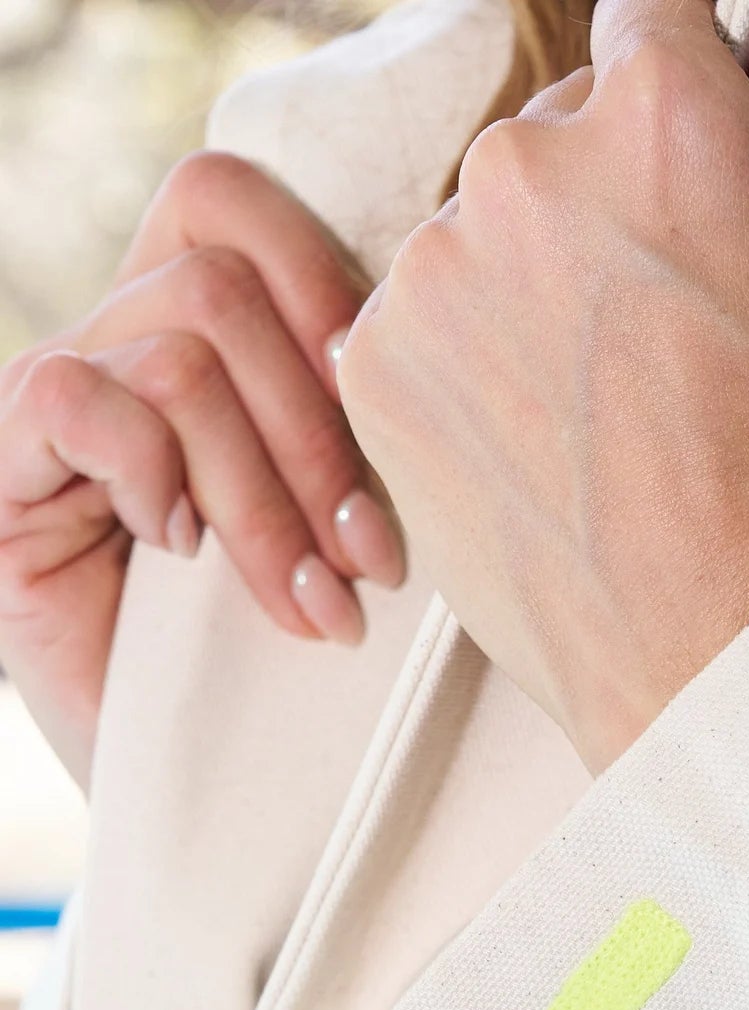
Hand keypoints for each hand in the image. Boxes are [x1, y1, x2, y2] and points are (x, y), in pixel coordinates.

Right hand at [0, 150, 405, 789]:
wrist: (197, 796)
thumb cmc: (286, 666)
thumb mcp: (342, 530)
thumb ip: (354, 433)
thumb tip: (430, 370)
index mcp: (191, 332)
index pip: (229, 200)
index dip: (321, 278)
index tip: (397, 413)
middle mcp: (111, 346)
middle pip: (220, 283)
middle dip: (319, 437)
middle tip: (371, 565)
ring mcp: (50, 407)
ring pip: (176, 360)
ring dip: (264, 496)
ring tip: (307, 606)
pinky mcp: (3, 476)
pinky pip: (74, 400)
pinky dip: (151, 477)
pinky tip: (180, 556)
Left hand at [336, 0, 748, 776]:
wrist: (721, 664)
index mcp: (662, 121)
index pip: (652, 21)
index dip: (682, 108)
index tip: (696, 180)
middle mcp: (524, 167)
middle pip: (557, 129)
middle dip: (608, 200)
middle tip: (670, 336)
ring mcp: (432, 271)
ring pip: (481, 227)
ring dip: (528, 283)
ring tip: (606, 409)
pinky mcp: (374, 368)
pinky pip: (418, 319)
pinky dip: (467, 362)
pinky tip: (543, 443)